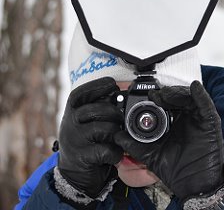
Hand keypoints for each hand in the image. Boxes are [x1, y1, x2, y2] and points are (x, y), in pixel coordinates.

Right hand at [58, 77, 122, 198]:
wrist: (73, 172)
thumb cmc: (85, 140)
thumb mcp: (84, 121)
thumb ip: (97, 107)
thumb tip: (118, 94)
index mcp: (71, 111)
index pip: (80, 93)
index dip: (97, 86)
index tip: (113, 84)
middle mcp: (70, 124)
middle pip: (96, 110)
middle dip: (114, 112)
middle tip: (120, 118)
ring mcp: (75, 141)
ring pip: (103, 129)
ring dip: (116, 133)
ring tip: (117, 137)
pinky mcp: (83, 158)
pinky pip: (106, 150)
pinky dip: (115, 152)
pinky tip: (115, 153)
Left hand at [114, 80, 223, 202]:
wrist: (193, 185)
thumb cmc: (176, 169)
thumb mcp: (151, 154)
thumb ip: (134, 145)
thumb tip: (117, 137)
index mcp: (173, 122)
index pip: (165, 103)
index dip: (157, 97)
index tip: (148, 96)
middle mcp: (185, 117)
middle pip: (177, 97)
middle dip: (166, 93)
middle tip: (155, 95)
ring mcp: (197, 118)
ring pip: (189, 97)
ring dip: (177, 92)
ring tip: (166, 94)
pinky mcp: (210, 122)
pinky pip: (206, 104)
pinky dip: (201, 94)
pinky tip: (194, 87)